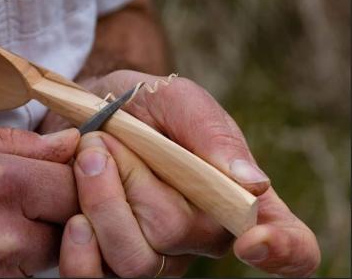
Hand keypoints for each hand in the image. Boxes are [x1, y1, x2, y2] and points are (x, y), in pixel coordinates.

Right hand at [0, 124, 79, 276]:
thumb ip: (15, 141)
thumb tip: (67, 141)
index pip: (74, 179)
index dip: (79, 171)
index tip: (72, 166)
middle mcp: (5, 232)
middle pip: (76, 217)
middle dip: (70, 201)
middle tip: (49, 189)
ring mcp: (0, 270)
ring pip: (58, 247)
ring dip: (49, 228)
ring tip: (17, 213)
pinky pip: (31, 270)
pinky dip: (27, 252)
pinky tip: (0, 236)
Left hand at [54, 70, 319, 276]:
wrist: (87, 113)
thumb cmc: (141, 105)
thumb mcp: (177, 100)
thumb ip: (212, 133)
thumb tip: (252, 182)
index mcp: (233, 196)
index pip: (288, 243)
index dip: (285, 251)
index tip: (254, 241)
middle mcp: (199, 235)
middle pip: (178, 233)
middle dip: (133, 179)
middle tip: (108, 142)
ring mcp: (155, 255)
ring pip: (136, 260)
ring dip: (102, 201)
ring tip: (88, 158)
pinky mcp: (110, 264)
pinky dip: (80, 249)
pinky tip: (74, 218)